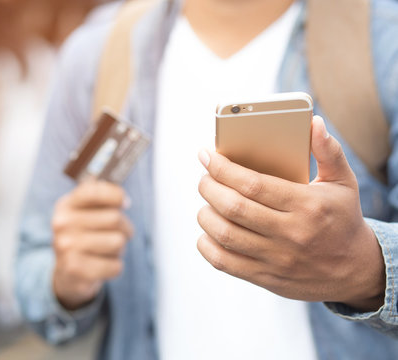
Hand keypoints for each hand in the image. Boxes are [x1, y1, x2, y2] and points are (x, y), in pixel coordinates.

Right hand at [52, 181, 132, 309]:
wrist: (67, 273)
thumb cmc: (84, 237)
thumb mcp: (85, 213)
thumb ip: (102, 199)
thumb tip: (123, 200)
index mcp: (66, 205)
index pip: (94, 192)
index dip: (115, 195)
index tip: (124, 202)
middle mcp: (62, 224)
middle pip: (114, 218)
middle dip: (124, 228)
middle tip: (116, 234)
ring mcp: (66, 247)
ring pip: (117, 242)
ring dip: (120, 249)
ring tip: (106, 251)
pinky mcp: (75, 270)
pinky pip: (115, 266)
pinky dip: (115, 267)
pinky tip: (101, 266)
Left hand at [197, 116, 385, 311]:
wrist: (356, 271)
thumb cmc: (342, 218)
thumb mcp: (344, 183)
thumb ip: (328, 151)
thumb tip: (314, 123)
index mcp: (307, 205)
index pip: (253, 184)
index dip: (222, 168)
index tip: (206, 156)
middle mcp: (291, 233)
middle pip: (233, 207)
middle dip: (209, 187)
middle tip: (204, 178)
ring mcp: (277, 259)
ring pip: (225, 234)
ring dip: (205, 214)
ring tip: (206, 202)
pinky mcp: (266, 278)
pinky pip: (224, 262)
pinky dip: (206, 245)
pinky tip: (207, 231)